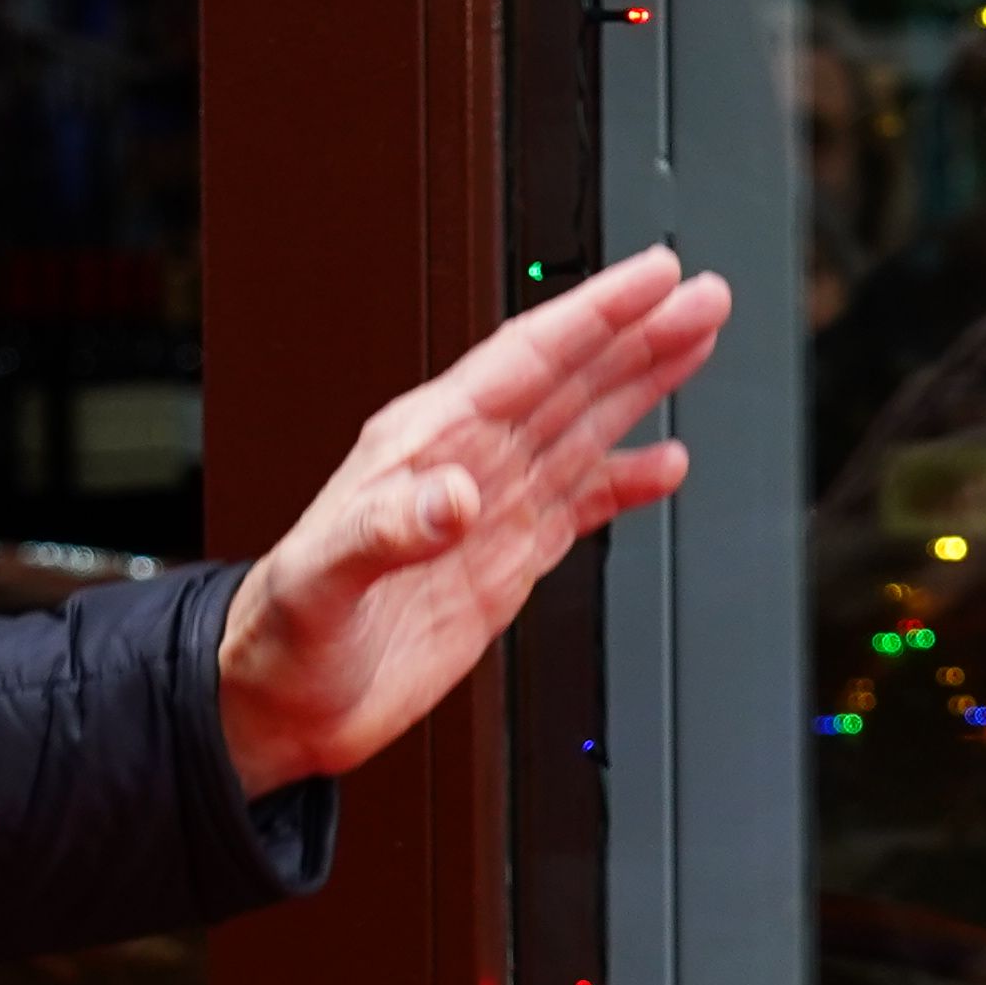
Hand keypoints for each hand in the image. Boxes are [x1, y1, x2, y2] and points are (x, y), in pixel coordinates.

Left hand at [216, 247, 734, 794]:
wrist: (281, 703)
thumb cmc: (280, 634)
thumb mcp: (319, 578)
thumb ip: (385, 530)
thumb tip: (453, 498)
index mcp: (422, 444)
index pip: (524, 360)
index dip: (593, 316)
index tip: (652, 281)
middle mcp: (462, 462)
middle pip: (567, 379)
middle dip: (638, 335)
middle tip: (704, 297)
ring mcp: (487, 509)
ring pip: (581, 427)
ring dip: (641, 386)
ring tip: (698, 344)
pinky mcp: (502, 559)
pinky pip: (578, 504)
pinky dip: (626, 483)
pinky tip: (666, 465)